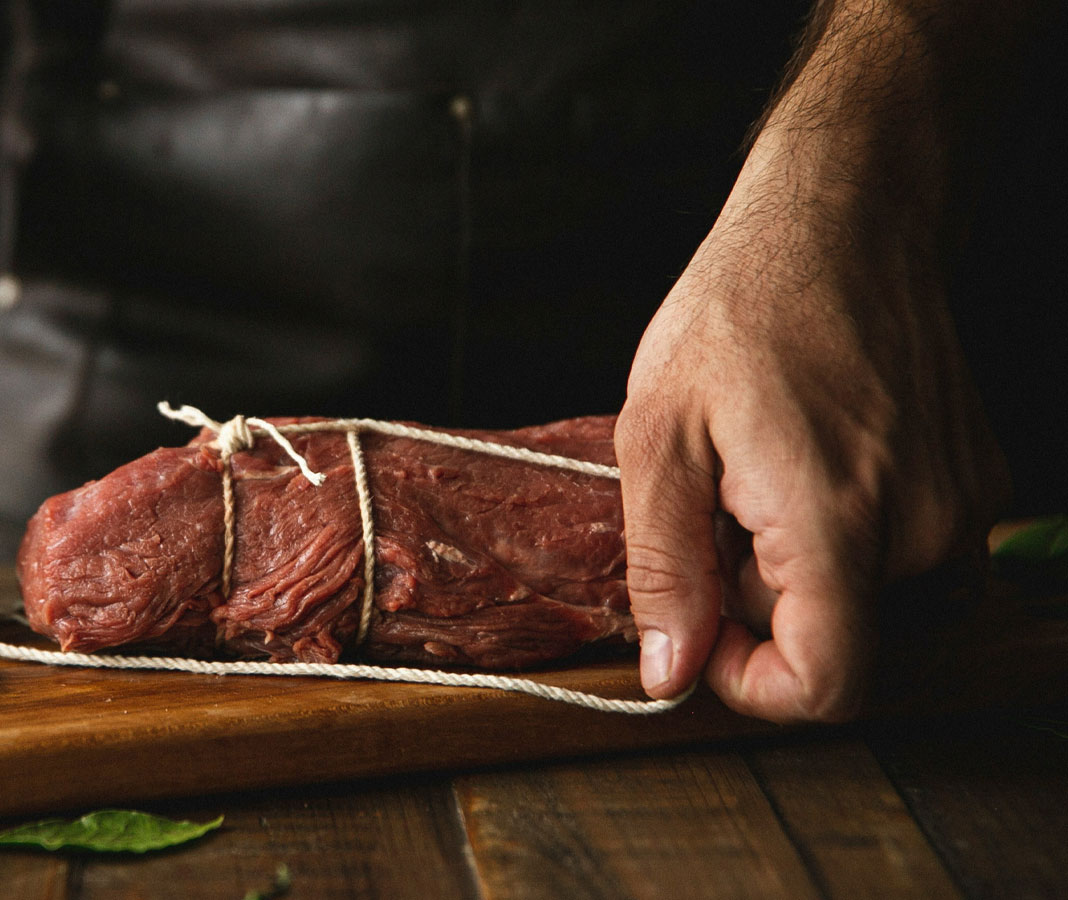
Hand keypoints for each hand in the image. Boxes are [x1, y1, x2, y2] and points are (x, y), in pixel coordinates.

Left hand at [617, 199, 1006, 722]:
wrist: (841, 221)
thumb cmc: (739, 312)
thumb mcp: (658, 437)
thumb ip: (665, 568)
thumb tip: (671, 673)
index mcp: (837, 521)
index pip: (828, 686)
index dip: (753, 685)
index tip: (703, 634)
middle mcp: (921, 526)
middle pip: (836, 643)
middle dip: (759, 605)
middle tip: (718, 510)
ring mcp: (960, 505)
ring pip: (869, 604)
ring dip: (801, 571)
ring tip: (758, 484)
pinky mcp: (976, 484)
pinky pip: (904, 559)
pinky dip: (846, 538)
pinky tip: (806, 465)